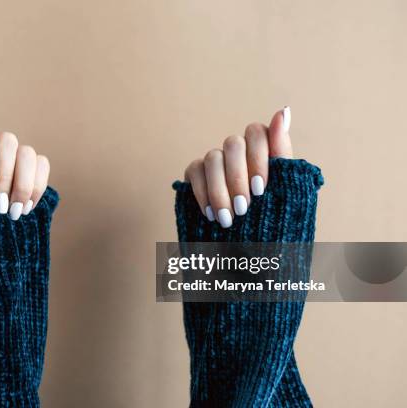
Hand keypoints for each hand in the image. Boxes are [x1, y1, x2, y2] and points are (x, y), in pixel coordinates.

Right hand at [184, 107, 292, 227]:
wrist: (252, 251)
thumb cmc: (273, 217)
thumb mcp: (286, 186)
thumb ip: (282, 151)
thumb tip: (283, 110)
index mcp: (263, 149)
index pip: (256, 132)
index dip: (257, 159)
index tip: (260, 190)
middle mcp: (239, 151)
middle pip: (233, 144)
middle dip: (238, 178)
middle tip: (244, 208)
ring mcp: (216, 160)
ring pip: (213, 158)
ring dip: (220, 190)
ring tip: (228, 218)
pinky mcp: (196, 173)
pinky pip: (194, 170)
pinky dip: (202, 193)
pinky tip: (211, 214)